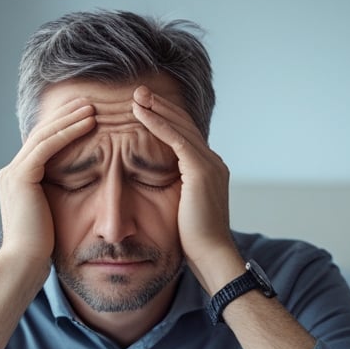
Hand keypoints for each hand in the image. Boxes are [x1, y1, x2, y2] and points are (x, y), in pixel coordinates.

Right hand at [0, 99, 96, 262]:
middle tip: (89, 101)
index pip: (41, 145)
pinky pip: (48, 146)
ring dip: (70, 118)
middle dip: (66, 115)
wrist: (24, 264)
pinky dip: (70, 132)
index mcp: (17, 180)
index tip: (84, 116)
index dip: (62, 127)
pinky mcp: (21, 177)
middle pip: (41, 133)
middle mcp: (10, 172)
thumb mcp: (51, 217)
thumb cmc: (42, 250)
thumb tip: (80, 194)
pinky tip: (89, 122)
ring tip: (93, 107)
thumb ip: (58, 199)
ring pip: (45, 134)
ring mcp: (13, 173)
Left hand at [130, 86, 241, 290]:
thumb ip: (175, 194)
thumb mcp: (182, 210)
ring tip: (136, 95)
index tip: (145, 107)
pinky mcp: (200, 171)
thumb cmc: (194, 243)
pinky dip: (157, 123)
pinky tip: (141, 113)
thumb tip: (155, 192)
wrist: (212, 257)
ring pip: (180, 127)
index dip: (166, 119)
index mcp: (209, 171)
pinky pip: (175, 140)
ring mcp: (209, 165)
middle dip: (161, 106)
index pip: (186, 136)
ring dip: (157, 108)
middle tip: (139, 91)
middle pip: (184, 125)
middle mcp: (213, 162)